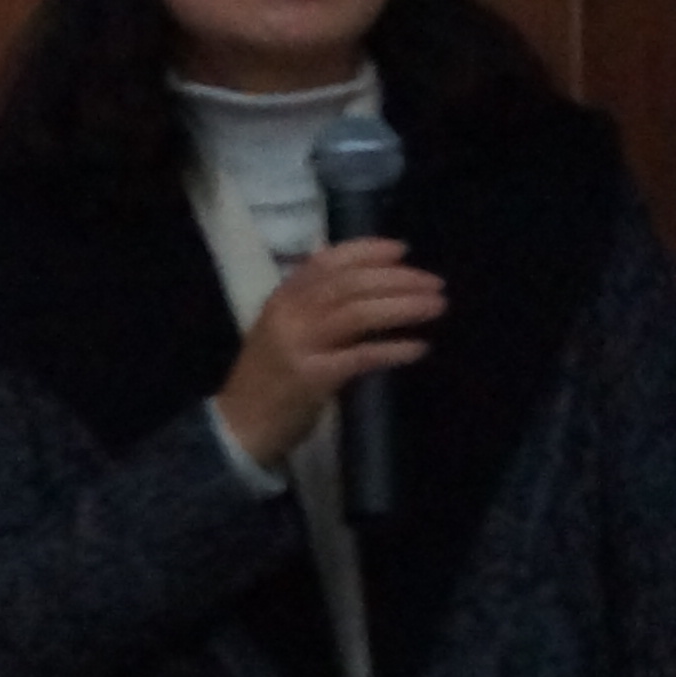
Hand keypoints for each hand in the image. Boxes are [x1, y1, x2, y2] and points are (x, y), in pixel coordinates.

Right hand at [218, 237, 441, 469]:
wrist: (239, 425)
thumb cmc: (268, 377)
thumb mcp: (284, 329)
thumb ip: (314, 305)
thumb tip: (367, 280)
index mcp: (281, 299)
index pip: (325, 262)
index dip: (366, 251)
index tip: (403, 250)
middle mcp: (288, 316)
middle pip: (349, 285)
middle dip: (398, 280)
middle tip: (435, 284)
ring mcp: (298, 346)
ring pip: (357, 314)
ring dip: (402, 307)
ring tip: (436, 307)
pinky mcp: (312, 378)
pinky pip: (360, 357)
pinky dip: (393, 350)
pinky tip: (418, 348)